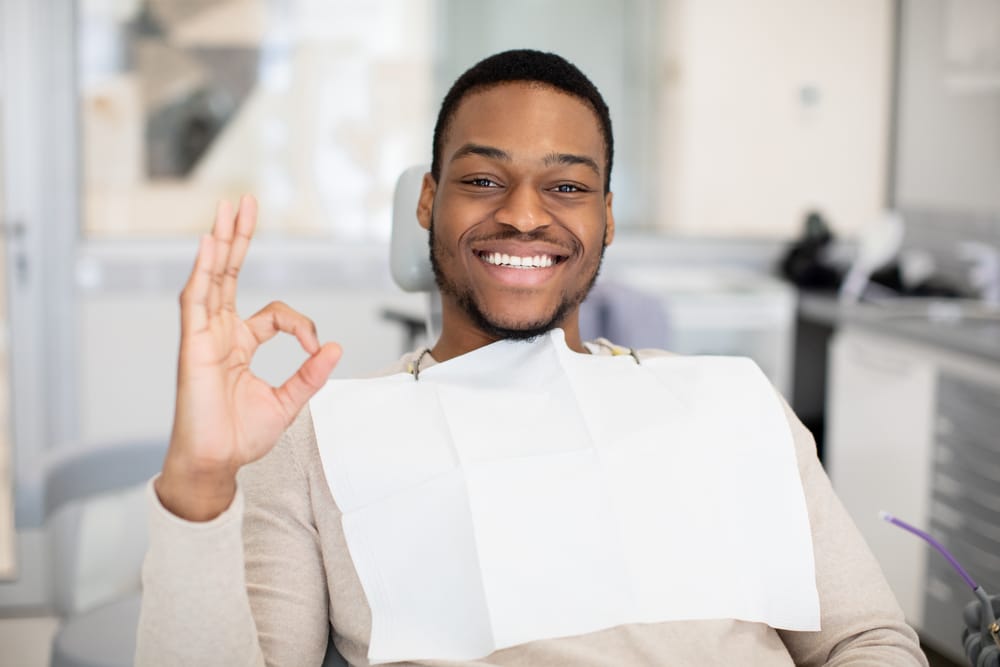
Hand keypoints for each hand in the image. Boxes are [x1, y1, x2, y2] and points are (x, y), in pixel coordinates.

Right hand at [156, 196, 341, 520]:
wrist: (216, 463)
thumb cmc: (241, 436)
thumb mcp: (288, 401)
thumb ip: (311, 373)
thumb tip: (336, 347)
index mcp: (241, 344)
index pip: (275, 314)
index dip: (301, 324)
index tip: (316, 348)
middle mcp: (220, 333)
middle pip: (229, 274)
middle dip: (238, 237)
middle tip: (245, 202)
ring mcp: (204, 336)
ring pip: (212, 277)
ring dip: (220, 241)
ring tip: (227, 209)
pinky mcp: (192, 345)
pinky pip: (195, 300)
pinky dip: (202, 270)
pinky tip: (209, 243)